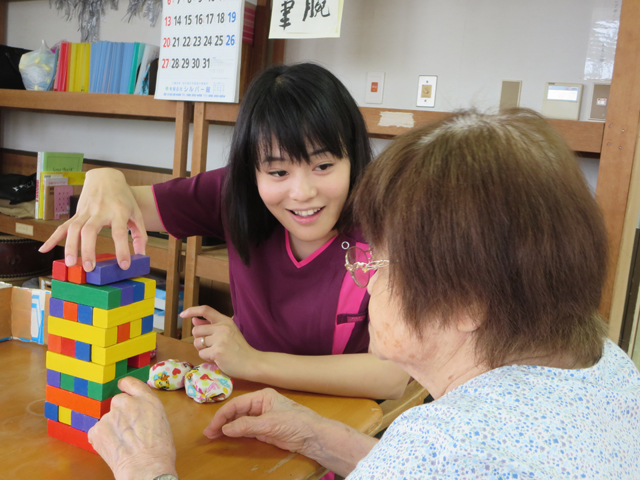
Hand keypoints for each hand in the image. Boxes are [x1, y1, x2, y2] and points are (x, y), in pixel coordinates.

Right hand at [38, 168, 146, 271]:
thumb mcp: (136, 213)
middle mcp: (100, 211)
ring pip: (73, 228)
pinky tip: (44, 249)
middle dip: (88, 249)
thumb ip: (140, 234)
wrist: (107, 177)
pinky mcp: (77, 213)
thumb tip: (141, 255)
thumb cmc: (123, 198)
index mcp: (118, 212)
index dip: (122, 249)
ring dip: (70, 246)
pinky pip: (63, 226)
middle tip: (89, 268)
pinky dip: (53, 238)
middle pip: (90, 230)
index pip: (119, 232)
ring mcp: (86, 212)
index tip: (124, 265)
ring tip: (70, 263)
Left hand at [88, 377, 177, 479]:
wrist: (146, 467)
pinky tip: (113, 448)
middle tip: (127, 430)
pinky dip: (102, 439)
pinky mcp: (97, 429)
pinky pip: (97, 431)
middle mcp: (128, 403)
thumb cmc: (159, 450)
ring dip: (112, 428)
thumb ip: (147, 410)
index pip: (131, 383)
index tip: (122, 386)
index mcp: (147, 400)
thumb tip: (138, 413)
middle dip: (120, 413)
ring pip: (108, 419)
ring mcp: (111, 415)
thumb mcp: (161, 421)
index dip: (125, 385)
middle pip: (118, 401)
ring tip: (123, 444)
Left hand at [183, 305, 259, 378]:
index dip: (192, 310)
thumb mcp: (228, 332)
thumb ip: (211, 326)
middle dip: (199, 339)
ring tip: (215, 352)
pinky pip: (201, 353)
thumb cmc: (239, 348)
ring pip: (197, 343)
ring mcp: (219, 339)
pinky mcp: (217, 351)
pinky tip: (217, 359)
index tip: (183, 314)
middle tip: (210, 346)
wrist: (251, 362)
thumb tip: (194, 321)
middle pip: (196, 330)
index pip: (205, 310)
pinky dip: (207, 358)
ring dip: (202, 349)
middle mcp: (222, 327)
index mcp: (225, 320)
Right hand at [204, 388, 324, 455]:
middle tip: (209, 433)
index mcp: (262, 396)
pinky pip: (245, 430)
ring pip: (239, 421)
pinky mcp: (263, 430)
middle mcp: (260, 405)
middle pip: (236, 412)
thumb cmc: (295, 423)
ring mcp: (261, 418)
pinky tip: (227, 437)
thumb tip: (225, 429)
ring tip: (213, 436)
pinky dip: (235, 433)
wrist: (313, 437)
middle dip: (222, 421)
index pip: (237, 404)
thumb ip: (247, 425)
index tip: (212, 427)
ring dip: (227, 428)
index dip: (223, 415)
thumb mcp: (269, 423)